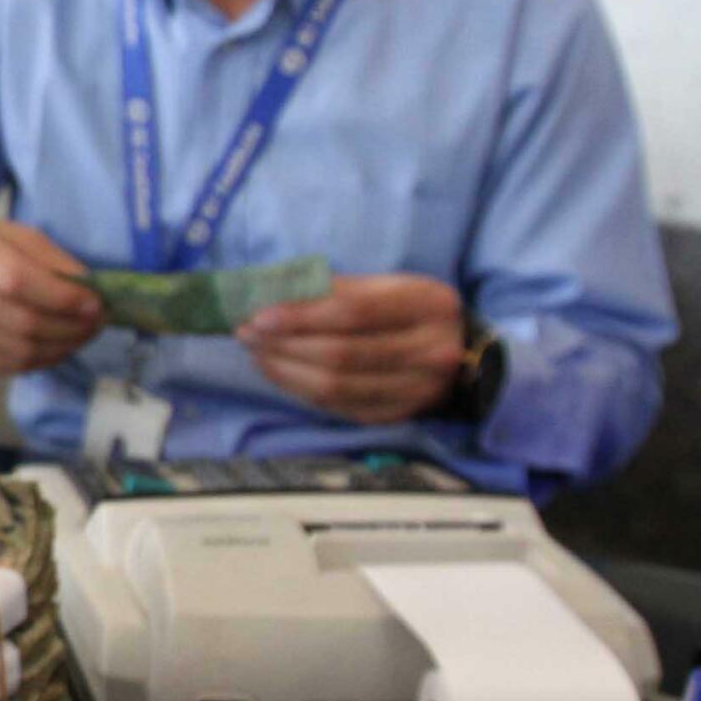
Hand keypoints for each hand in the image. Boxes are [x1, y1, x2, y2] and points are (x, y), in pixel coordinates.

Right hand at [0, 211, 103, 373]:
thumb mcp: (2, 228)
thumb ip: (45, 256)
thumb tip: (87, 291)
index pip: (16, 280)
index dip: (62, 298)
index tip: (95, 304)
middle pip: (20, 321)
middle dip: (70, 328)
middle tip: (96, 324)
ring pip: (16, 350)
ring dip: (61, 348)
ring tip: (81, 335)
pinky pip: (4, 365)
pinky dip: (39, 360)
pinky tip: (55, 346)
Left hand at [238, 273, 465, 423]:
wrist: (453, 346)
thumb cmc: (405, 308)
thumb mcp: (384, 285)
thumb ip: (334, 288)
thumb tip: (268, 295)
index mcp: (431, 304)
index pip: (355, 311)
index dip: (301, 315)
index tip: (259, 315)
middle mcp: (434, 351)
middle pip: (342, 353)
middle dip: (284, 344)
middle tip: (247, 333)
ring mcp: (420, 390)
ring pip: (337, 386)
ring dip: (285, 369)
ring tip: (256, 352)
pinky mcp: (400, 415)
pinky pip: (339, 407)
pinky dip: (300, 390)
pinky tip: (278, 371)